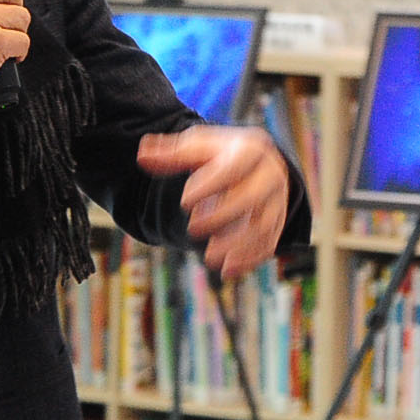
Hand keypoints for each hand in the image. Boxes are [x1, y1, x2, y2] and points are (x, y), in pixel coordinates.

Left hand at [135, 126, 289, 277]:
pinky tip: (226, 271)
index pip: (235, 167)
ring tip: (209, 259)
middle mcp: (270, 175)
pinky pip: (268, 243)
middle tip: (192, 229)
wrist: (256, 165)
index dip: (210, 185)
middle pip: (252, 197)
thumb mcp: (198, 148)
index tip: (185, 201)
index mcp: (251, 150)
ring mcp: (277, 201)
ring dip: (237, 245)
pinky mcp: (277, 224)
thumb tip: (142, 154)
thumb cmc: (222, 156)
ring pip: (263, 225)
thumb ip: (171, 153)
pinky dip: (249, 260)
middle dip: (223, 216)